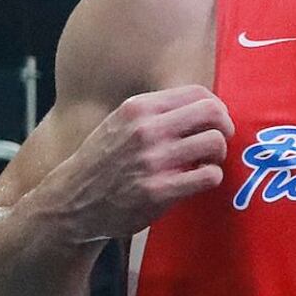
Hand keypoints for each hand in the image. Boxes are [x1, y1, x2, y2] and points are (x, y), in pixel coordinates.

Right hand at [39, 86, 232, 241]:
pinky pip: (210, 175)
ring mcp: (153, 160)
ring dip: (218, 155)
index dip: (216, 107)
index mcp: (138, 108)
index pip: (198, 93)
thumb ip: (157, 112)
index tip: (214, 123)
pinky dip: (211, 177)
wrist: (71, 201)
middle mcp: (146, 130)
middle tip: (218, 142)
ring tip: (204, 163)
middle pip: (213, 114)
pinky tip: (196, 180)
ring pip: (215, 143)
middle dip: (224, 128)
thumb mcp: (121, 123)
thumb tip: (206, 106)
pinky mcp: (159, 190)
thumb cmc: (104, 161)